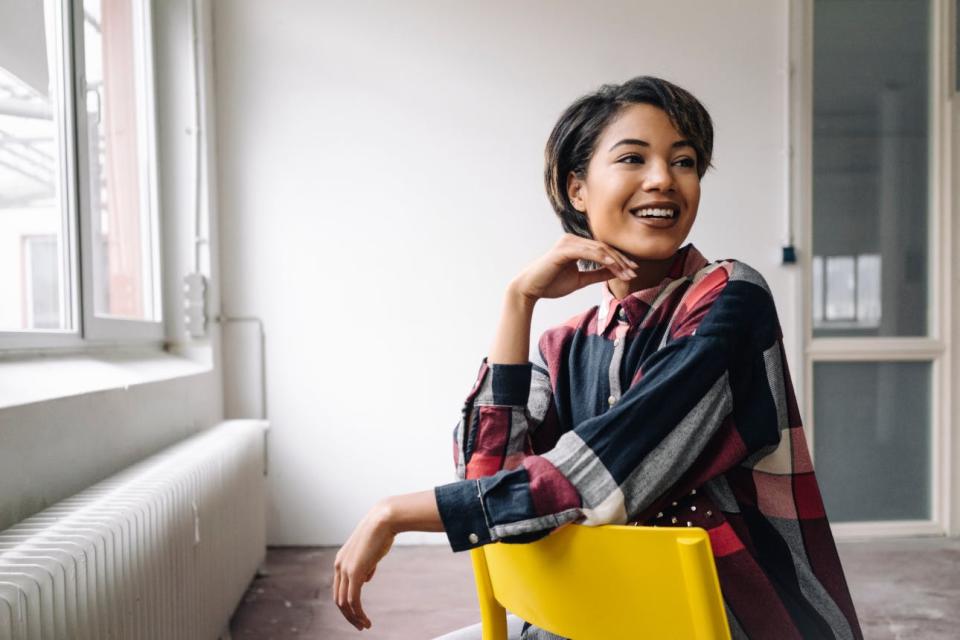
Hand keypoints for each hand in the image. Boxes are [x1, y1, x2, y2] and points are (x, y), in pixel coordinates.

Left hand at [333, 500, 395, 630]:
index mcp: (341, 561)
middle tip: (360, 625)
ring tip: (365, 625)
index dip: (347, 604)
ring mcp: (345, 569)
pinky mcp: (354, 572)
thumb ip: (366, 566)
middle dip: (348, 615)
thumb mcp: (371, 552)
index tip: (358, 614)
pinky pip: (353, 599)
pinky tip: (366, 620)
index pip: (339, 589)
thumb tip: (366, 579)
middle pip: (338, 599)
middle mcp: (339, 566)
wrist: (384, 519)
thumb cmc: (381, 533)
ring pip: (344, 603)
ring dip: (354, 617)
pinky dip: (358, 613)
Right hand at [510, 234, 639, 300]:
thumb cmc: (551, 284)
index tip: (633, 271)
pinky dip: (601, 257)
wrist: (529, 289)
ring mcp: (567, 242)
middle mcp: (572, 240)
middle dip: (621, 260)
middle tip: (635, 271)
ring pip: (598, 249)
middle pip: (603, 248)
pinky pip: (587, 252)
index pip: (603, 250)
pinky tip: (612, 264)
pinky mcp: (563, 249)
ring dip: (615, 261)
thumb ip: (597, 274)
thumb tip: (615, 273)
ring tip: (627, 272)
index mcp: (576, 245)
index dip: (620, 260)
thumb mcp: (579, 280)